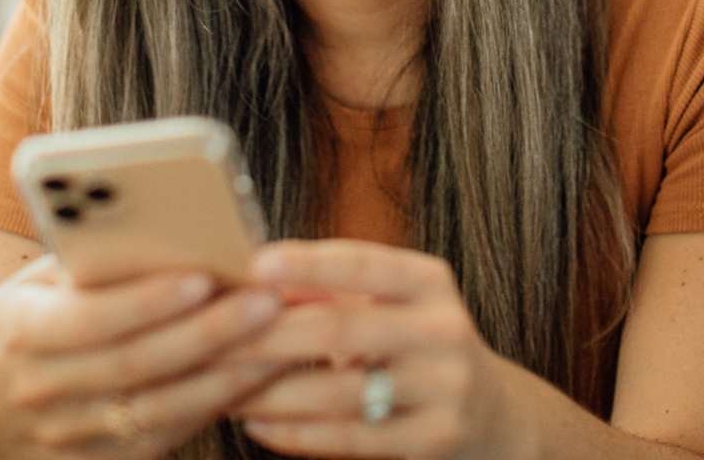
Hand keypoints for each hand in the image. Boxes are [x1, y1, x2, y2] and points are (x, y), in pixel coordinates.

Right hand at [0, 255, 284, 459]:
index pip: (90, 320)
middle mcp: (42, 389)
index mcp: (21, 330)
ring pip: (159, 410)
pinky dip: (212, 406)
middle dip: (210, 332)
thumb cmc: (12, 324)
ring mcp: (67, 437)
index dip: (147, 301)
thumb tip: (179, 233)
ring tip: (282, 339)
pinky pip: (162, 437)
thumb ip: (95, 264)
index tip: (203, 276)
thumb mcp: (35, 282)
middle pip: (138, 366)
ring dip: (227, 376)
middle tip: (269, 300)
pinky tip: (257, 376)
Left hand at [229, 239, 515, 459]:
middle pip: (340, 328)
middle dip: (268, 333)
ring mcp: (442, 390)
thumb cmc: (416, 343)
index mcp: (429, 282)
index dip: (309, 263)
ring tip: (218, 385)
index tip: (255, 263)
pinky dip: (296, 432)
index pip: (364, 264)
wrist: (492, 415)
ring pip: (338, 391)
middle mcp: (442, 330)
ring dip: (270, 389)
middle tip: (211, 334)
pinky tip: (256, 421)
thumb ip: (336, 290)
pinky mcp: (433, 442)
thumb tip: (258, 279)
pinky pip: (350, 438)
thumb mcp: (394, 303)